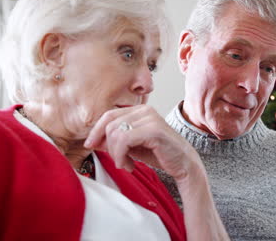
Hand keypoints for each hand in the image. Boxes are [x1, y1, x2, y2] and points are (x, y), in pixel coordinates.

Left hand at [84, 105, 200, 180]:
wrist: (184, 164)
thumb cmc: (160, 154)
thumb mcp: (132, 146)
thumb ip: (115, 141)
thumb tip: (93, 140)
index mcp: (140, 110)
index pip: (109, 115)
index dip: (96, 131)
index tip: (90, 145)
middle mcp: (145, 110)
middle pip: (109, 124)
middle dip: (107, 146)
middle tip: (117, 161)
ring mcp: (150, 118)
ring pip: (115, 133)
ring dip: (115, 154)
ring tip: (125, 164)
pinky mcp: (153, 129)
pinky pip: (124, 140)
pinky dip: (120, 155)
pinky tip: (129, 165)